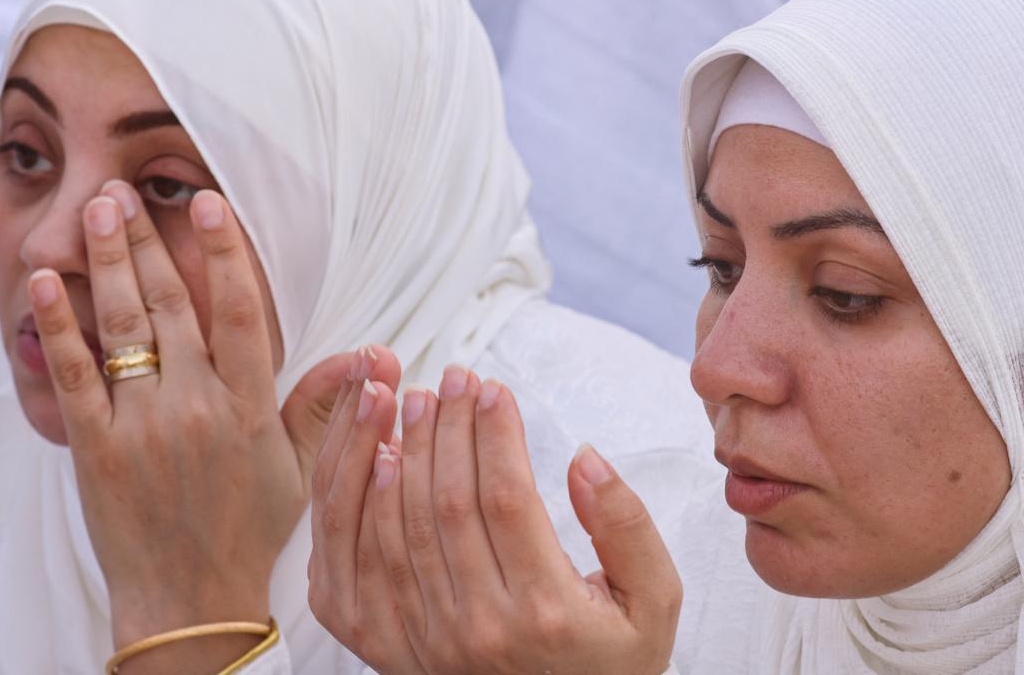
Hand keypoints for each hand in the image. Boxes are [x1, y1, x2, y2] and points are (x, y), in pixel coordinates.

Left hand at [29, 181, 399, 670]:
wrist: (190, 601)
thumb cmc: (249, 531)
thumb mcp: (302, 470)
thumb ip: (328, 406)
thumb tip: (378, 357)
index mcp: (249, 408)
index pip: (239, 313)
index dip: (225, 253)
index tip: (210, 205)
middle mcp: (196, 407)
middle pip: (170, 305)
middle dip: (149, 241)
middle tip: (130, 191)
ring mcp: (143, 426)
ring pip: (123, 327)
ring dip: (108, 263)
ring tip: (100, 214)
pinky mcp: (97, 449)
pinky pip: (74, 375)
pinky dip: (57, 326)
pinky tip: (45, 285)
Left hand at [311, 362, 682, 674]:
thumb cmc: (611, 661)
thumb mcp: (654, 600)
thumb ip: (627, 527)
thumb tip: (586, 459)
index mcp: (546, 611)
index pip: (508, 498)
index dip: (497, 434)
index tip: (495, 388)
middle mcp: (482, 627)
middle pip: (449, 504)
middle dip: (449, 427)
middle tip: (453, 377)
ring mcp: (432, 640)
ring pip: (404, 526)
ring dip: (406, 451)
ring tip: (415, 399)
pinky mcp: (398, 647)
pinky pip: (370, 564)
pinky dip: (369, 504)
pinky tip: (380, 456)